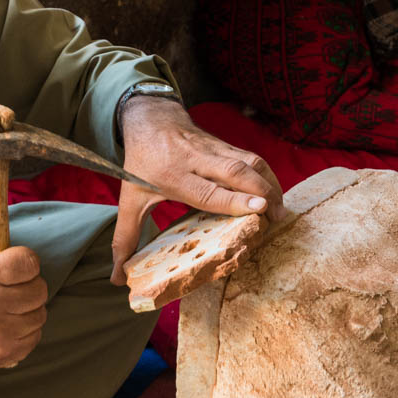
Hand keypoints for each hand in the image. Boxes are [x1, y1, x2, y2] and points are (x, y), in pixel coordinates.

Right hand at [0, 186, 47, 368]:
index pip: (28, 262)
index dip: (23, 262)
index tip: (11, 266)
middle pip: (39, 289)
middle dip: (28, 286)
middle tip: (10, 288)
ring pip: (40, 312)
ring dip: (29, 308)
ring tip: (9, 306)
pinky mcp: (8, 353)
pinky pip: (37, 334)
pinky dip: (27, 329)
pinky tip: (8, 324)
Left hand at [110, 97, 284, 282]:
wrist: (151, 118)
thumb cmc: (141, 163)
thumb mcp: (128, 199)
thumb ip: (125, 237)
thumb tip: (117, 278)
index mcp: (172, 175)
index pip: (207, 190)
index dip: (234, 200)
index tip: (258, 209)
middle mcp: (196, 159)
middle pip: (236, 172)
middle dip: (262, 192)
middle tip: (277, 217)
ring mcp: (213, 149)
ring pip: (249, 162)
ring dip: (270, 184)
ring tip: (281, 211)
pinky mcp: (225, 145)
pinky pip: (252, 158)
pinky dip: (267, 176)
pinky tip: (275, 194)